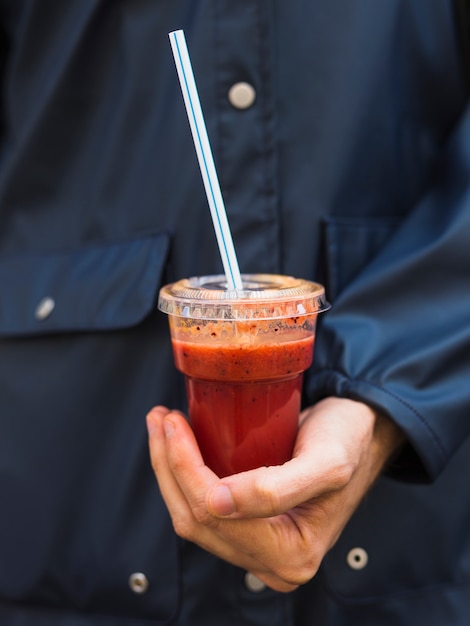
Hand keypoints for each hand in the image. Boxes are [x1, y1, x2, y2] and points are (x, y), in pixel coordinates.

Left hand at [146, 397, 403, 591]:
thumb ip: (276, 489)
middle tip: (161, 419)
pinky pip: (202, 507)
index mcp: (291, 555)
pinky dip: (184, 474)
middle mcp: (271, 561)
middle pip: (195, 519)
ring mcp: (257, 546)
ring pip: (191, 515)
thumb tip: (216, 504)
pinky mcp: (249, 525)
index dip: (184, 468)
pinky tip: (177, 444)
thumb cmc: (348, 440)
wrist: (359, 431)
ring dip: (169, 469)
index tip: (173, 424)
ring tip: (162, 426)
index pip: (214, 517)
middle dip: (169, 466)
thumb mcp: (325, 462)